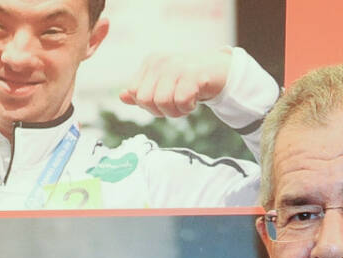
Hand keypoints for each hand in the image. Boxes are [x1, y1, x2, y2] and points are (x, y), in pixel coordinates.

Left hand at [119, 49, 233, 118]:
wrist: (220, 71)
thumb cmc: (189, 80)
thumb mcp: (163, 84)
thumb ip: (142, 91)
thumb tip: (122, 96)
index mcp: (150, 63)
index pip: (134, 93)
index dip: (148, 105)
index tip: (163, 101)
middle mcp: (160, 61)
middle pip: (145, 99)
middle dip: (160, 110)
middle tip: (175, 104)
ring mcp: (176, 66)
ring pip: (162, 102)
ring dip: (176, 111)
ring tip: (185, 102)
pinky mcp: (192, 73)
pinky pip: (181, 101)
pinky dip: (188, 108)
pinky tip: (194, 99)